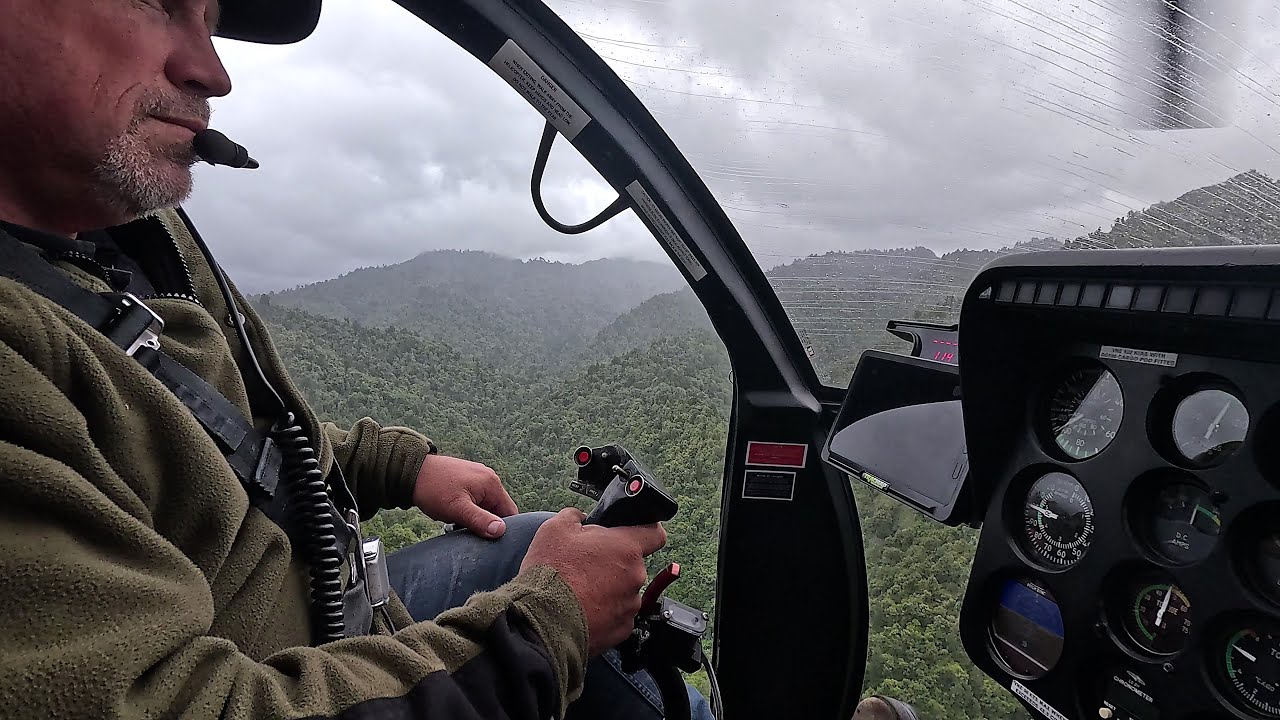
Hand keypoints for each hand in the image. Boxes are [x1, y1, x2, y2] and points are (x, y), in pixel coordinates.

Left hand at [412, 454, 518, 538]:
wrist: (411, 471)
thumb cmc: (434, 489)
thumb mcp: (458, 509)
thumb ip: (480, 520)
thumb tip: (501, 531)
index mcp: (492, 484)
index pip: (510, 512)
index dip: (503, 529)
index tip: (492, 542)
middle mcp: (488, 478)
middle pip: (497, 509)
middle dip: (486, 523)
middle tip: (470, 534)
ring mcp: (477, 477)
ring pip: (485, 505)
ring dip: (475, 517)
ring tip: (458, 523)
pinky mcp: (467, 479)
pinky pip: (475, 499)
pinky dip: (468, 509)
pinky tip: (454, 515)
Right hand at [520, 507, 667, 655]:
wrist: (540, 619)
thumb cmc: (551, 573)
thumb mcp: (555, 529)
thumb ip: (574, 516)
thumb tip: (579, 517)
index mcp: (626, 547)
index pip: (655, 534)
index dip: (646, 531)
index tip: (635, 533)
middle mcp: (635, 576)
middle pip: (632, 564)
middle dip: (613, 562)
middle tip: (586, 565)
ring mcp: (630, 605)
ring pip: (624, 591)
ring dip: (608, 589)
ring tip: (580, 590)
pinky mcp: (621, 630)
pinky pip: (617, 615)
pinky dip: (604, 613)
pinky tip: (582, 609)